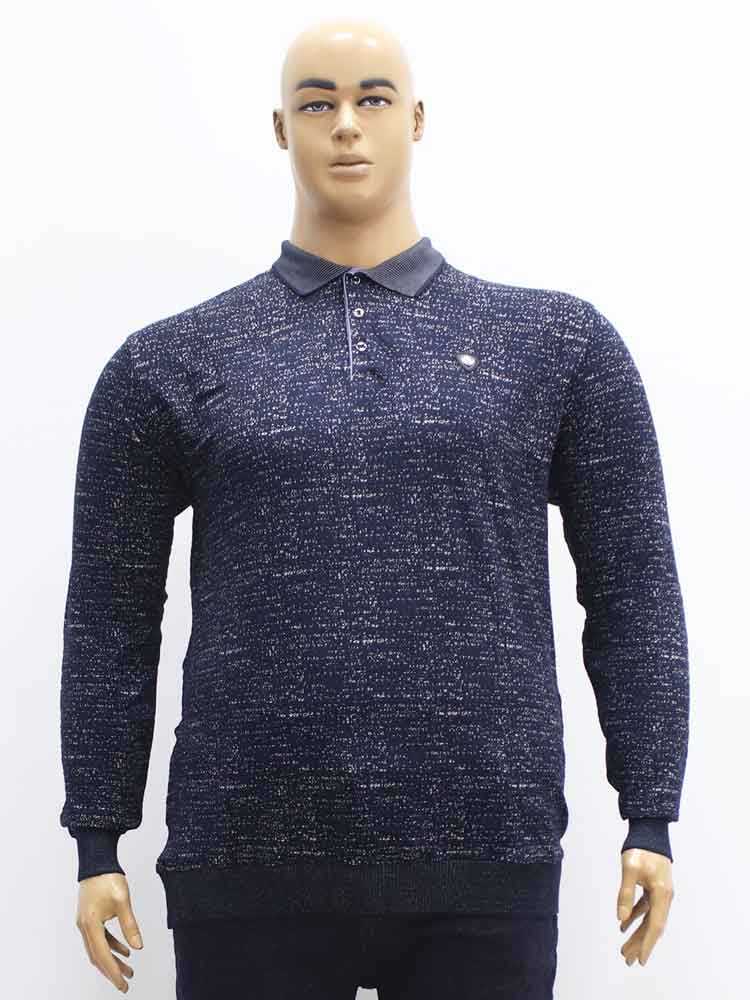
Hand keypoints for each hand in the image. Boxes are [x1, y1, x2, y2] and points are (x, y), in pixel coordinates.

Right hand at [75, 872, 143, 992]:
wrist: (97, 861)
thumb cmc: (108, 878)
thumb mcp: (122, 902)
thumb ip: (130, 925)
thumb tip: (139, 946)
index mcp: (90, 924)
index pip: (102, 956)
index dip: (113, 972)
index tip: (123, 984)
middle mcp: (84, 927)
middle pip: (98, 956)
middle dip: (112, 971)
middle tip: (126, 983)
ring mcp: (85, 923)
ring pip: (98, 949)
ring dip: (113, 960)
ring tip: (129, 969)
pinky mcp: (90, 918)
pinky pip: (100, 938)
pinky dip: (111, 946)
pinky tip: (125, 950)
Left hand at [617, 848, 673, 965]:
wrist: (649, 829)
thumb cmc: (640, 848)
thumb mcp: (630, 869)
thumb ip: (626, 893)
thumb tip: (621, 918)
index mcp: (662, 894)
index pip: (655, 925)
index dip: (647, 944)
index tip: (640, 960)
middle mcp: (664, 896)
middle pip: (652, 926)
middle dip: (640, 944)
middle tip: (627, 960)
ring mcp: (660, 892)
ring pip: (649, 919)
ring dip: (637, 933)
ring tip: (624, 948)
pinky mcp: (654, 887)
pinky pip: (645, 908)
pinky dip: (635, 916)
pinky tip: (623, 924)